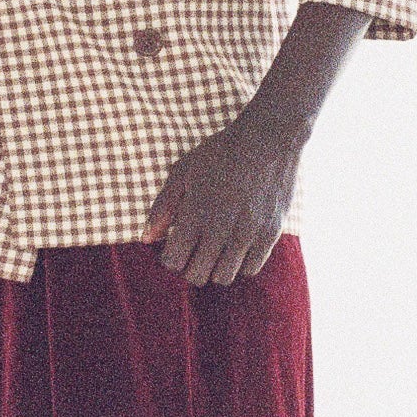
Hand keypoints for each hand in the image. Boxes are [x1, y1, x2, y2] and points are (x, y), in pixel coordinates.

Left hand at [141, 103, 305, 284]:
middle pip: (197, 275)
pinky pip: (251, 269)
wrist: (267, 138)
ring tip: (216, 250)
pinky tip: (236, 247)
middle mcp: (221, 229)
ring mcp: (248, 234)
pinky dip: (240, 264)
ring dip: (215, 268)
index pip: (174, 261)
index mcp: (195, 213)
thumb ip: (162, 207)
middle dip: (189, 267)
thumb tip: (145, 238)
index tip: (175, 247)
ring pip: (224, 277)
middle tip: (193, 251)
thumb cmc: (220, 152)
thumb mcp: (183, 172)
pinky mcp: (270, 234)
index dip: (170, 258)